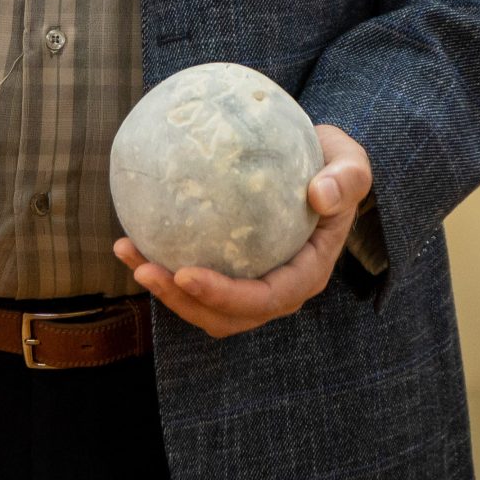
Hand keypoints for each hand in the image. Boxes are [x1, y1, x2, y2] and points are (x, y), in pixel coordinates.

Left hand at [113, 124, 372, 338]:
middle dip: (183, 301)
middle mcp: (278, 290)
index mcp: (308, 273)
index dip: (224, 295)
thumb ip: (346, 179)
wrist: (320, 168)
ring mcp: (251, 285)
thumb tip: (319, 194)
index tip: (185, 272)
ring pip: (203, 307)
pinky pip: (191, 281)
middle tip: (145, 268)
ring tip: (129, 255)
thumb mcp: (351, 163)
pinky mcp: (229, 271)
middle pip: (227, 316)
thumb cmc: (334, 165)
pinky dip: (160, 267)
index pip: (267, 298)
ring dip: (164, 291)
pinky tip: (128, 240)